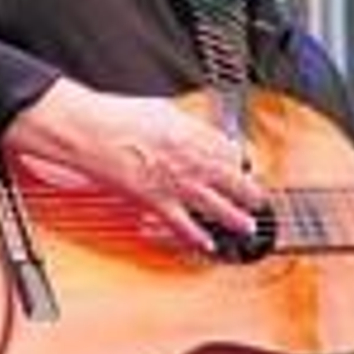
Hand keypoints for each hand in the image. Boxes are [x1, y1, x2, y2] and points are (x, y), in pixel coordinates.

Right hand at [0, 78, 265, 253]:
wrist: (92, 131)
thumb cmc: (119, 116)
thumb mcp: (162, 109)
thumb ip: (185, 124)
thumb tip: (197, 131)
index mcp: (192, 133)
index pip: (228, 150)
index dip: (239, 159)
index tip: (245, 165)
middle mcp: (191, 160)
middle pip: (230, 179)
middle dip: (249, 191)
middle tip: (261, 200)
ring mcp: (175, 183)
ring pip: (215, 205)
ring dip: (235, 217)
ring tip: (248, 226)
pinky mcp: (156, 202)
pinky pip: (182, 225)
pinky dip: (196, 237)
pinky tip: (208, 244)